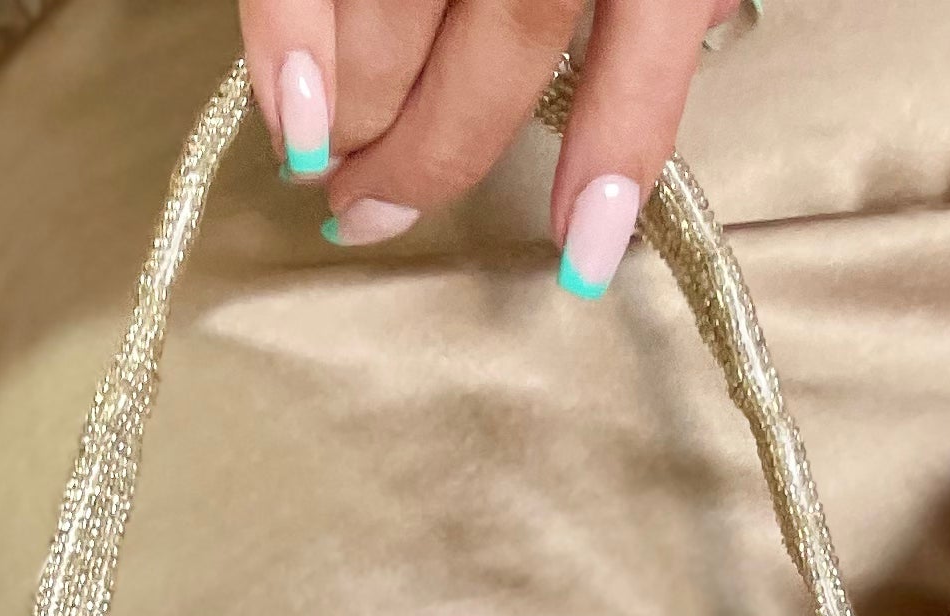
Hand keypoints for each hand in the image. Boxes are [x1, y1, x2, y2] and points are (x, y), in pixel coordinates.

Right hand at [241, 0, 719, 289]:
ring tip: (322, 164)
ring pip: (394, 21)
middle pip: (497, 45)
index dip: (618, 150)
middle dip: (427, 151)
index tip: (580, 257)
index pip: (648, 30)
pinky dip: (283, 38)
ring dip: (355, 113)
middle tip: (369, 211)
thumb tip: (666, 84)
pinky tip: (290, 111)